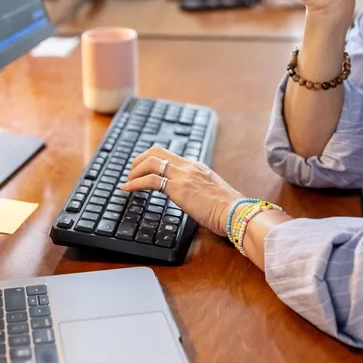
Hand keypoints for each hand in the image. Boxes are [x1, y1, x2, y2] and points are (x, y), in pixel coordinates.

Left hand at [120, 147, 243, 236]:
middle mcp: (188, 166)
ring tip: (128, 182)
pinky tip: (127, 189)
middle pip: (155, 151)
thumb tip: (191, 197)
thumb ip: (198, 189)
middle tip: (130, 174)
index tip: (142, 170)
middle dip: (138, 160)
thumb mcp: (210, 192)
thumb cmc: (226, 208)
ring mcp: (183, 175)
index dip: (150, 160)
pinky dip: (135, 183)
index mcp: (196, 166)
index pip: (168, 155)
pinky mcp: (178, 187)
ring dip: (134, 171)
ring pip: (150, 161)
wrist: (235, 212)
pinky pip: (150, 179)